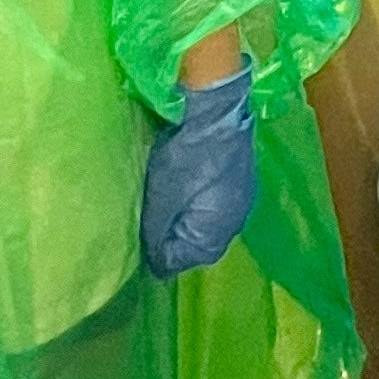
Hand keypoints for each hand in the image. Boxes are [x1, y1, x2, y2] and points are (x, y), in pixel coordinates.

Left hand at [142, 64, 256, 276]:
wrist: (218, 112)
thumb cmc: (186, 159)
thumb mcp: (162, 200)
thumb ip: (156, 237)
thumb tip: (155, 266)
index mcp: (215, 237)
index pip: (178, 260)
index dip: (154, 250)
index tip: (138, 233)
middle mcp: (233, 226)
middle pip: (194, 243)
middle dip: (170, 233)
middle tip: (148, 214)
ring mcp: (240, 202)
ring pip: (204, 222)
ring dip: (183, 215)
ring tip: (164, 197)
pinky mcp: (240, 180)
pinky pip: (214, 202)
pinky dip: (196, 198)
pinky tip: (185, 182)